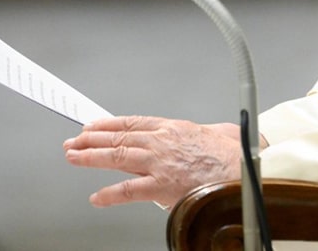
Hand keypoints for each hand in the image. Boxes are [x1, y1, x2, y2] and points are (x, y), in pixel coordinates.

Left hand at [63, 115, 241, 207]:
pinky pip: (129, 190)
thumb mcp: (220, 131)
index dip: (108, 124)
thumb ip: (209, 130)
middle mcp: (162, 141)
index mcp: (173, 128)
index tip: (92, 125)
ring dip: (91, 158)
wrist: (245, 171)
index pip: (132, 122)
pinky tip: (96, 197)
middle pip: (119, 137)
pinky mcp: (162, 185)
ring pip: (117, 156)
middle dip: (91, 139)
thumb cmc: (235, 156)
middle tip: (72, 141)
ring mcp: (160, 163)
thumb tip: (214, 130)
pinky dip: (109, 194)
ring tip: (73, 158)